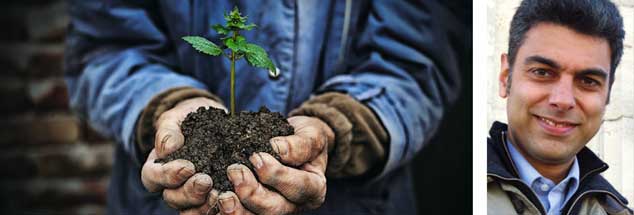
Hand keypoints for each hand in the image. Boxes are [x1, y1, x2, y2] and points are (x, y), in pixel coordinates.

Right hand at [141, 97, 226, 213]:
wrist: (210, 121)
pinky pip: (213, 208)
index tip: (187, 167)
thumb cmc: (187, 119)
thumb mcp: (175, 118)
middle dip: (189, 192)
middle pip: (173, 198)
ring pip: (192, 209)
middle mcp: (172, 186)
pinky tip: (234, 198)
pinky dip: (222, 206)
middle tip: (206, 181)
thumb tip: (169, 148)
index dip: (168, 176)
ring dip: (205, 204)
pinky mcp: (213, 195)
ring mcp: (193, 194)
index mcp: (157, 168)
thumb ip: (168, 131)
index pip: (153, 178)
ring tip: (221, 194)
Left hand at [218, 116, 333, 214]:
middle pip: (274, 210)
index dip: (277, 175)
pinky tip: (213, 198)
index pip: (298, 187)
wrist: (296, 143)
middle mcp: (294, 205)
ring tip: (222, 194)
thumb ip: (300, 145)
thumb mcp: (311, 135)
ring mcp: (274, 210)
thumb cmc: (305, 139)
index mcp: (313, 189)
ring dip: (236, 209)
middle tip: (234, 171)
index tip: (258, 157)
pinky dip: (226, 210)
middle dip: (252, 193)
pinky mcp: (255, 209)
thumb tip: (277, 148)